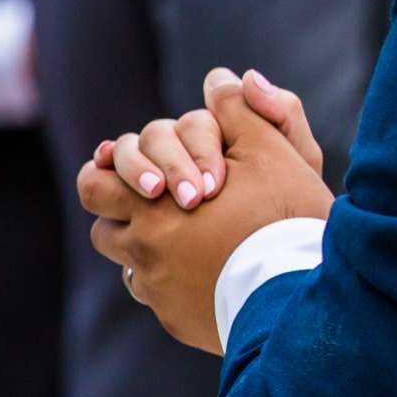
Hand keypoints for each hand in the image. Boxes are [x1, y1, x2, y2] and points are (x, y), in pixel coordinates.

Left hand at [76, 70, 332, 352]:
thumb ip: (240, 110)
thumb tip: (221, 78)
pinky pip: (160, 298)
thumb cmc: (285, 214)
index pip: (96, 181)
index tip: (140, 172)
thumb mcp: (272, 149)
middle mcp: (144, 249)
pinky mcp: (177, 318)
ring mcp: (158, 290)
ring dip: (146, 249)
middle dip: (120, 212)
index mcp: (154, 203)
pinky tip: (210, 272)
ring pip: (129, 266)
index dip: (112, 170)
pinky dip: (176, 283)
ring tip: (186, 239)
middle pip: (103, 230)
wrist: (300, 290)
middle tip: (153, 204)